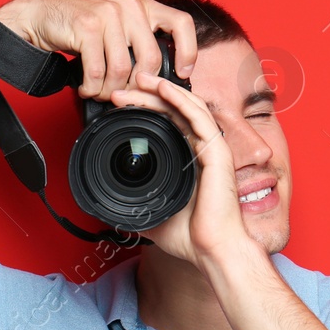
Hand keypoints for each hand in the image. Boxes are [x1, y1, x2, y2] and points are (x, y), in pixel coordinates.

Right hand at [0, 0, 197, 100]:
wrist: (38, 14)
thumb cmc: (77, 25)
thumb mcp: (115, 27)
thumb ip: (136, 42)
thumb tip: (157, 77)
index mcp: (141, 5)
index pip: (181, 23)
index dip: (188, 51)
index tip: (182, 74)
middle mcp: (129, 5)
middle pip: (150, 59)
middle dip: (136, 86)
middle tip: (122, 96)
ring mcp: (109, 14)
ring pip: (122, 69)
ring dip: (109, 91)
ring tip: (98, 92)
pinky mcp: (88, 27)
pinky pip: (97, 72)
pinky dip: (91, 88)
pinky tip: (85, 88)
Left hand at [111, 70, 253, 267]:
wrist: (213, 251)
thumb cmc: (193, 238)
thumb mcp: (154, 217)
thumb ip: (138, 207)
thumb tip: (113, 211)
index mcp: (189, 161)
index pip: (167, 125)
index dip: (145, 111)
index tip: (120, 106)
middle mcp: (201, 151)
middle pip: (173, 111)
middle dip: (147, 96)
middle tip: (122, 89)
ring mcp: (211, 149)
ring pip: (185, 107)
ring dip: (161, 90)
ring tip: (139, 79)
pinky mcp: (217, 152)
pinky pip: (199, 117)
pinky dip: (180, 99)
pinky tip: (163, 89)